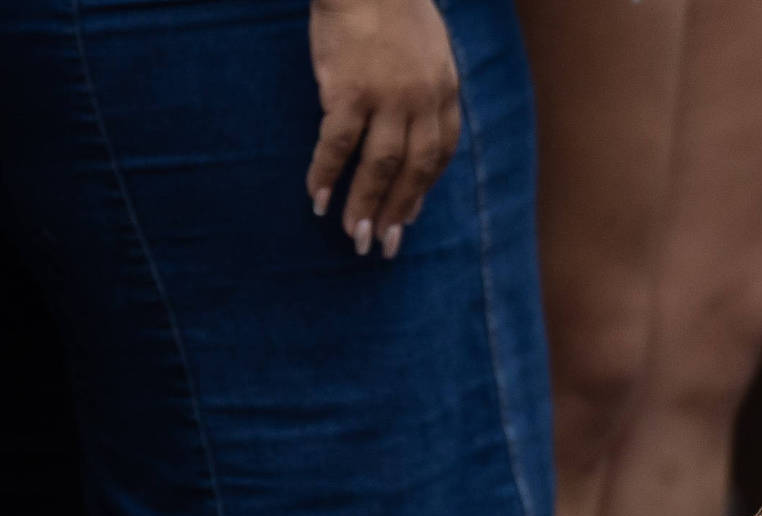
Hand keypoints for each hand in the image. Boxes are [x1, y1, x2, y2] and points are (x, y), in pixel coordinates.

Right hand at [307, 0, 460, 256]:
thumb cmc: (390, 7)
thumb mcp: (428, 50)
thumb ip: (426, 90)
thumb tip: (412, 134)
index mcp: (444, 91)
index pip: (439, 154)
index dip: (421, 190)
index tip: (406, 217)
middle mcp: (421, 100)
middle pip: (413, 170)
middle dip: (396, 212)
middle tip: (380, 246)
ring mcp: (386, 97)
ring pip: (379, 166)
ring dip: (365, 205)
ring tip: (352, 236)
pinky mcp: (349, 91)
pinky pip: (338, 145)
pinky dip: (326, 174)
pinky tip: (317, 198)